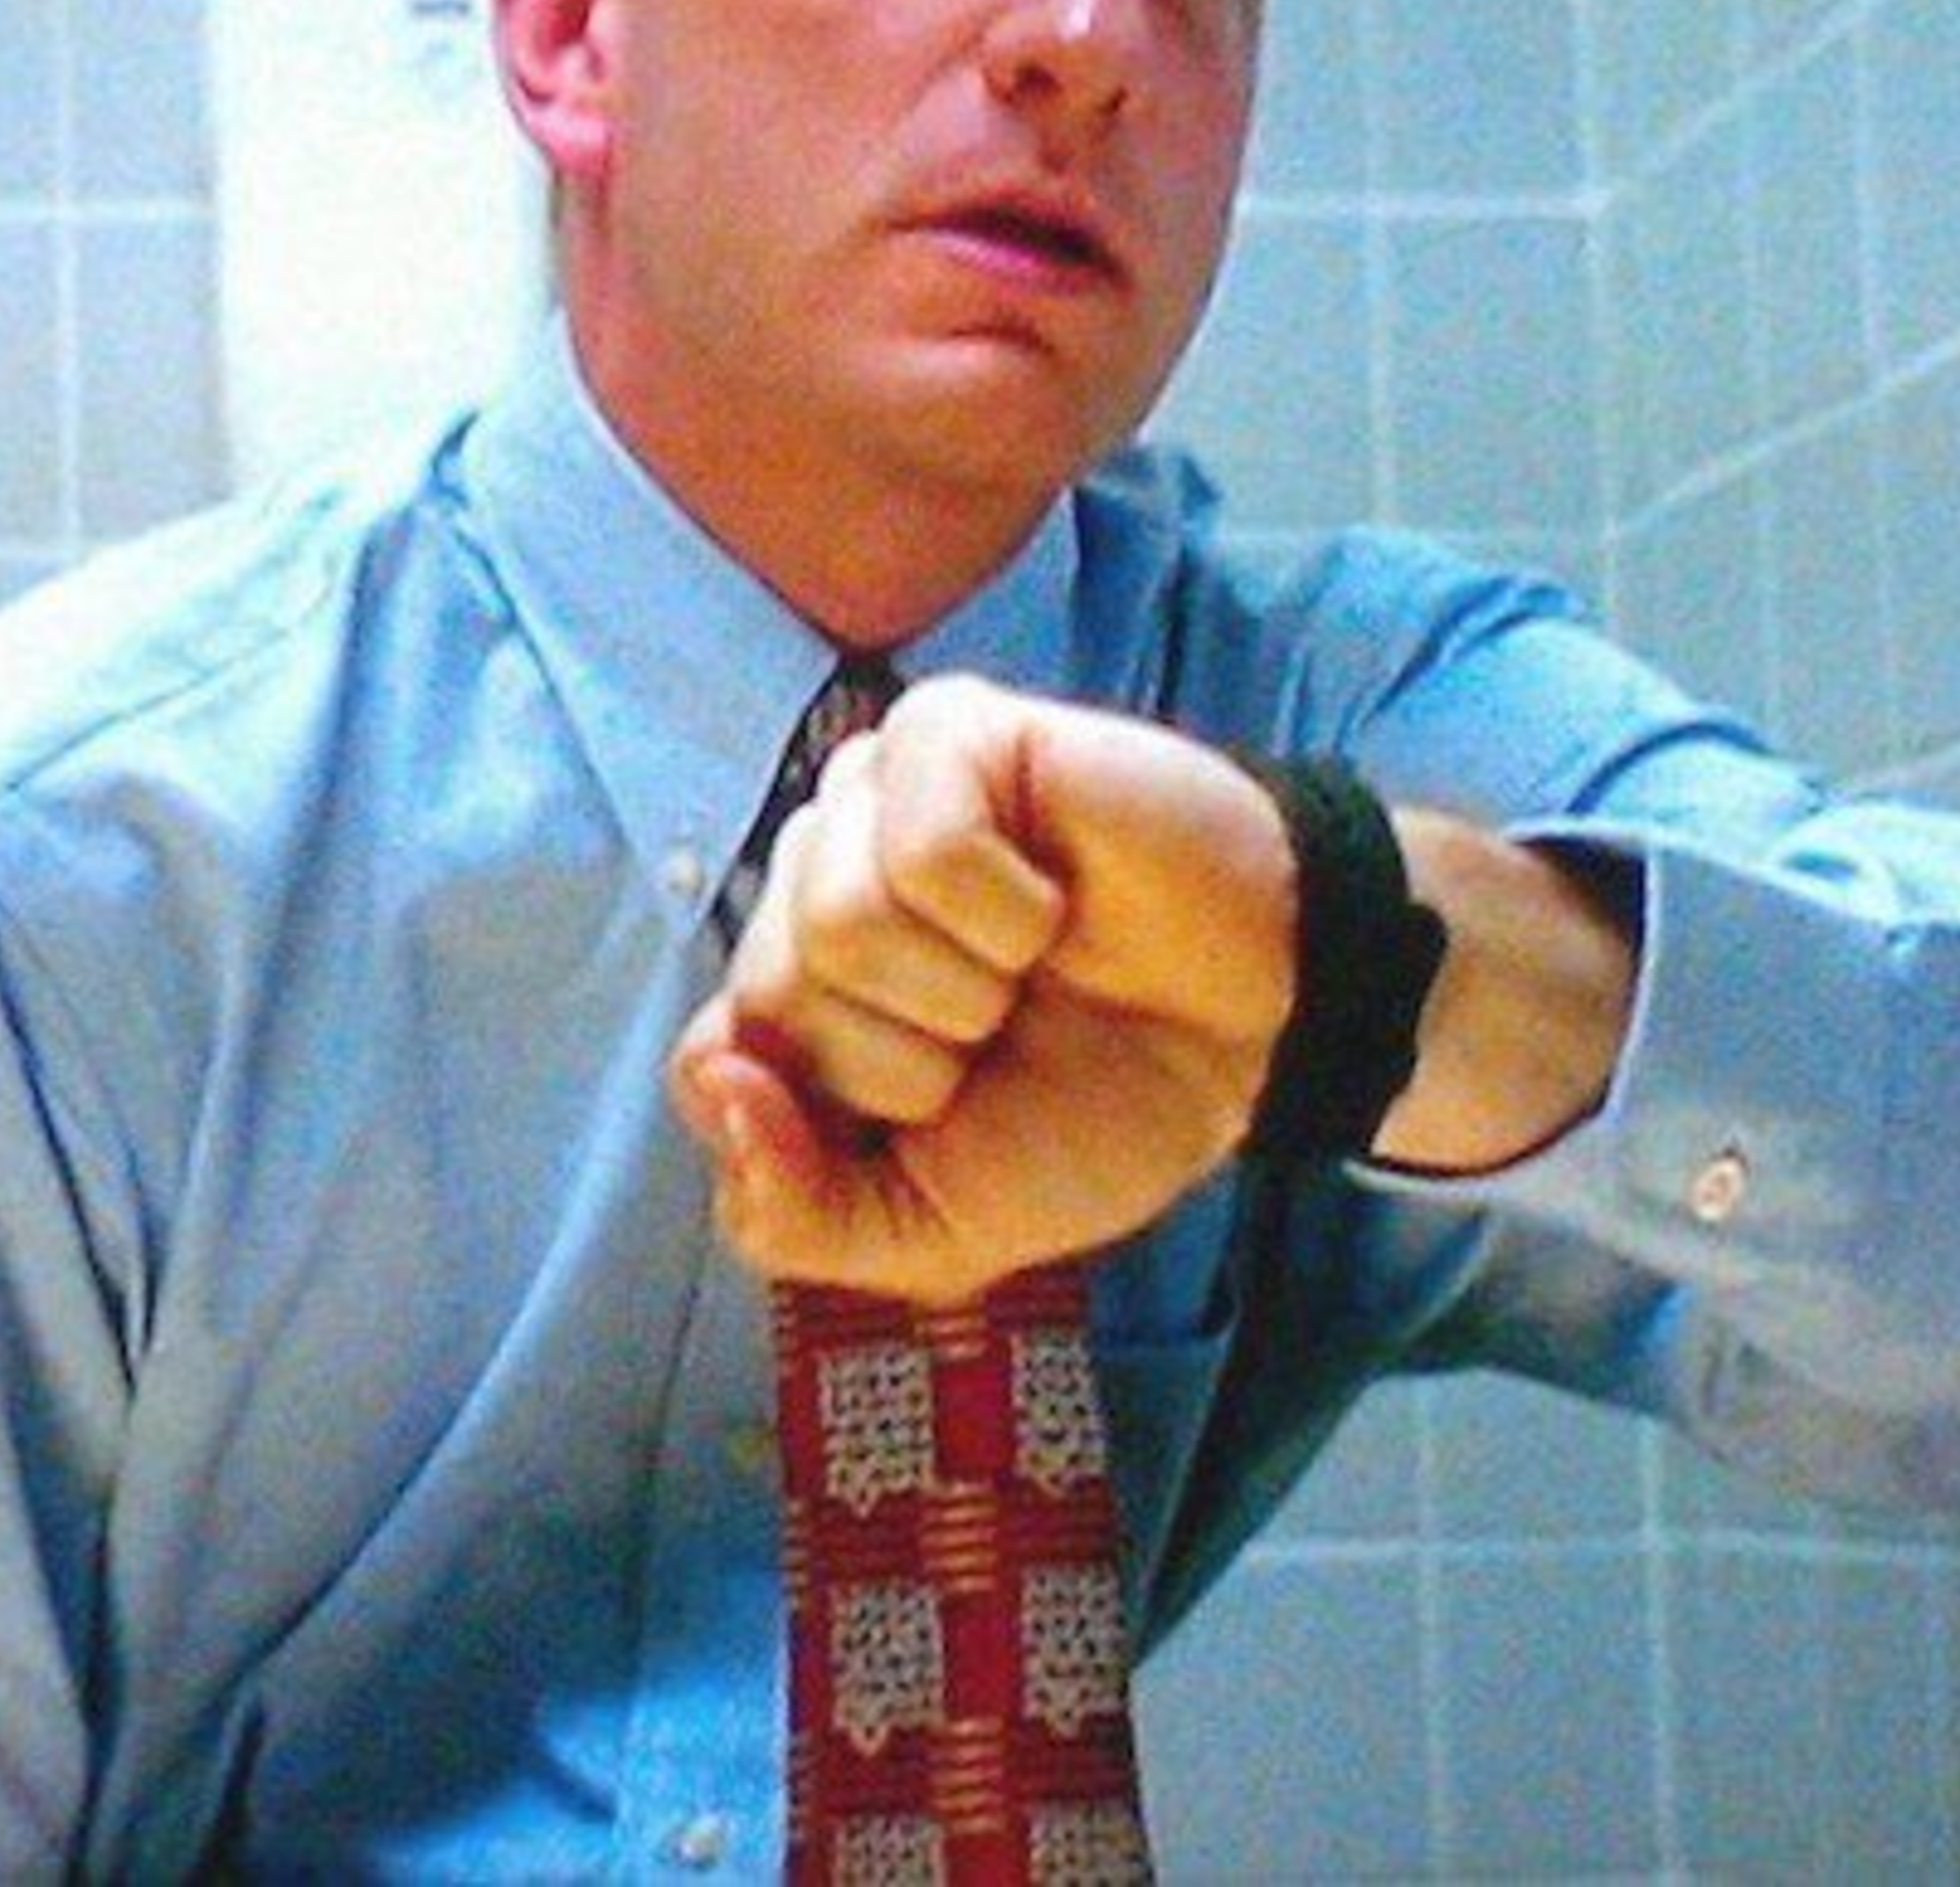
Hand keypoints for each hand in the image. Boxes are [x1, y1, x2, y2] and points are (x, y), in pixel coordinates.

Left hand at [670, 674, 1298, 1301]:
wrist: (1253, 1031)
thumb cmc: (1095, 1104)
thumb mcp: (937, 1228)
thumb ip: (797, 1217)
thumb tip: (718, 1092)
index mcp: (790, 993)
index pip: (706, 1065)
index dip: (815, 1120)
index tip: (926, 1121)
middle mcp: (809, 882)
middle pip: (777, 997)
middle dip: (914, 1060)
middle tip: (1004, 1031)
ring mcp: (867, 795)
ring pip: (839, 924)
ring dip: (966, 985)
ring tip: (1030, 962)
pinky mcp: (943, 731)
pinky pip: (925, 852)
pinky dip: (1010, 912)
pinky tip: (1052, 897)